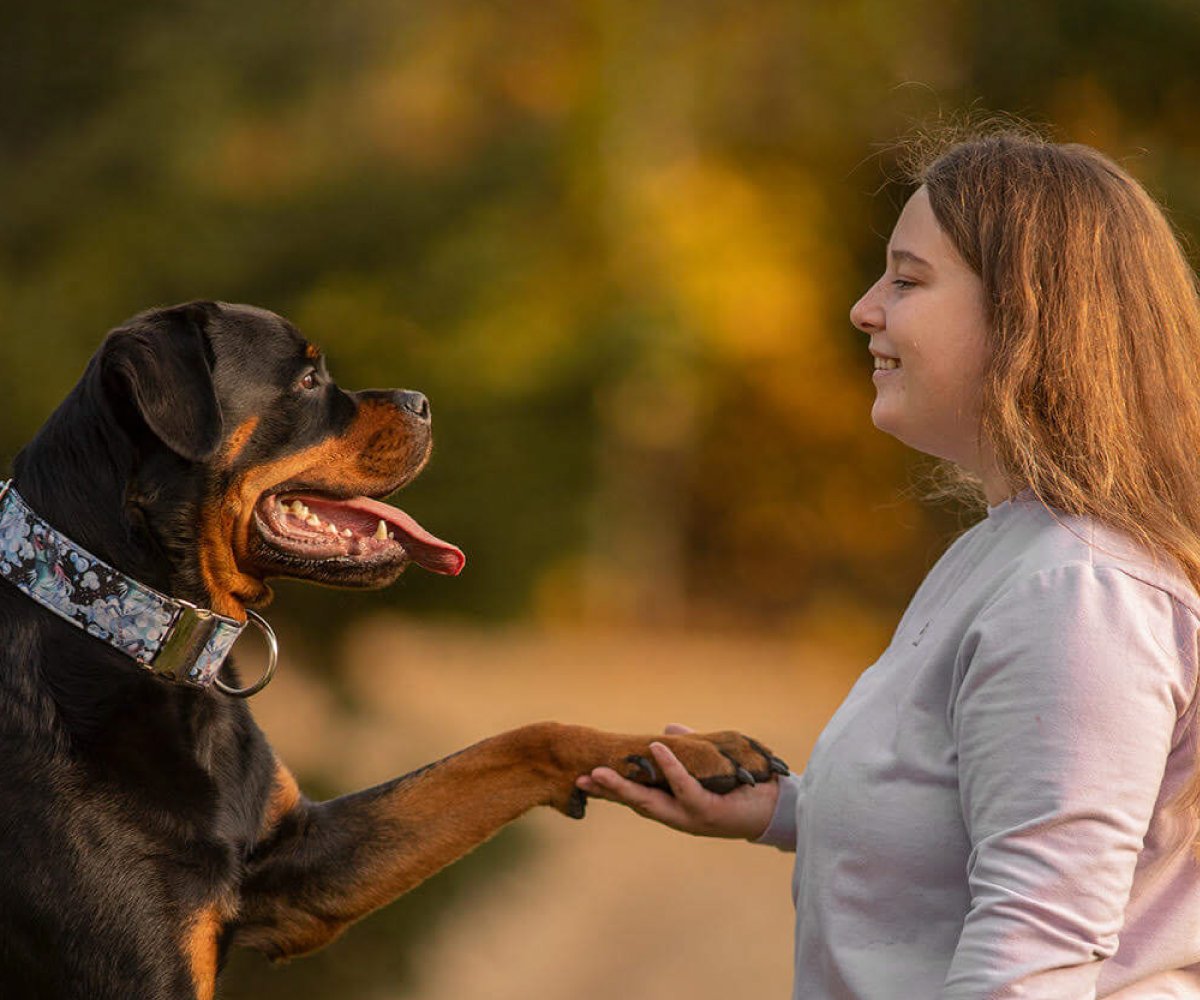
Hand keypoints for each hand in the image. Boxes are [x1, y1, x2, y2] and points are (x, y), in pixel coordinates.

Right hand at [575, 724, 785, 840]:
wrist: (776, 809)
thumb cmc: (743, 788)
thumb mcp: (708, 765)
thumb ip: (687, 749)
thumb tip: (666, 731)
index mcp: (674, 804)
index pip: (637, 795)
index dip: (611, 787)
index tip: (584, 776)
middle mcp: (678, 815)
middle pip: (636, 801)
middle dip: (608, 791)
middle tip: (581, 779)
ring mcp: (691, 816)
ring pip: (651, 801)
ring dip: (625, 786)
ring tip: (602, 771)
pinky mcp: (708, 811)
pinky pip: (684, 787)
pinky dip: (670, 767)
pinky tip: (655, 748)